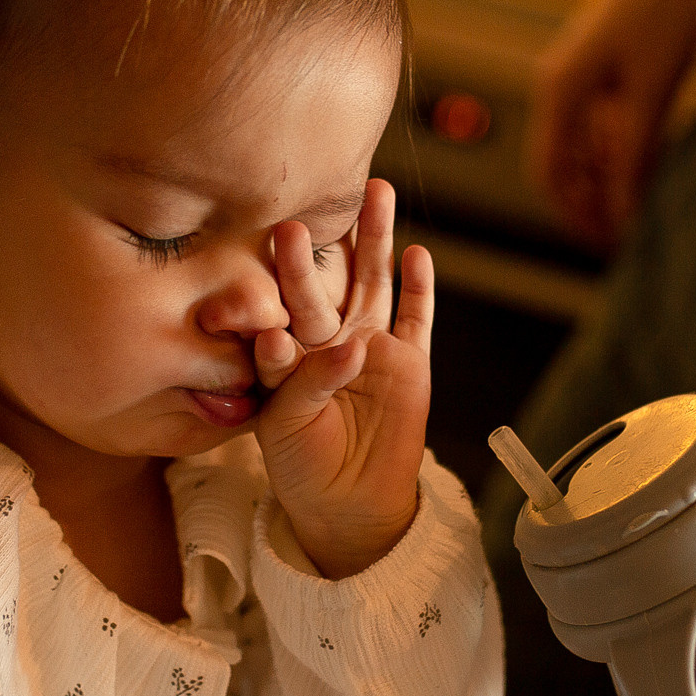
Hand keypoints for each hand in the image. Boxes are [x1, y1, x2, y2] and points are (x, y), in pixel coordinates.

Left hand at [253, 179, 435, 577]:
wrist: (346, 502)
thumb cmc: (301, 462)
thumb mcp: (287, 425)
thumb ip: (310, 381)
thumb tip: (351, 346)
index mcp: (290, 352)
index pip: (284, 309)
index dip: (281, 282)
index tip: (276, 252)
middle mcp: (330, 339)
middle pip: (327, 284)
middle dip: (319, 250)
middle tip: (309, 211)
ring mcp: (372, 346)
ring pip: (373, 283)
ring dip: (374, 241)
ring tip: (376, 193)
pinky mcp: (410, 362)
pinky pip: (416, 318)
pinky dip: (419, 288)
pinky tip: (417, 254)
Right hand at [528, 0, 695, 248]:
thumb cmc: (662, 10)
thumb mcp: (653, 93)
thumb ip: (635, 155)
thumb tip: (625, 212)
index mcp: (559, 93)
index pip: (548, 174)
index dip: (576, 215)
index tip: (610, 243)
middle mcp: (558, 87)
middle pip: (560, 164)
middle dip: (590, 202)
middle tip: (630, 232)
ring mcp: (577, 76)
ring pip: (580, 146)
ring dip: (605, 178)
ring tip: (644, 203)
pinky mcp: (598, 67)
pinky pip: (597, 123)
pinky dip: (616, 149)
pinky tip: (648, 162)